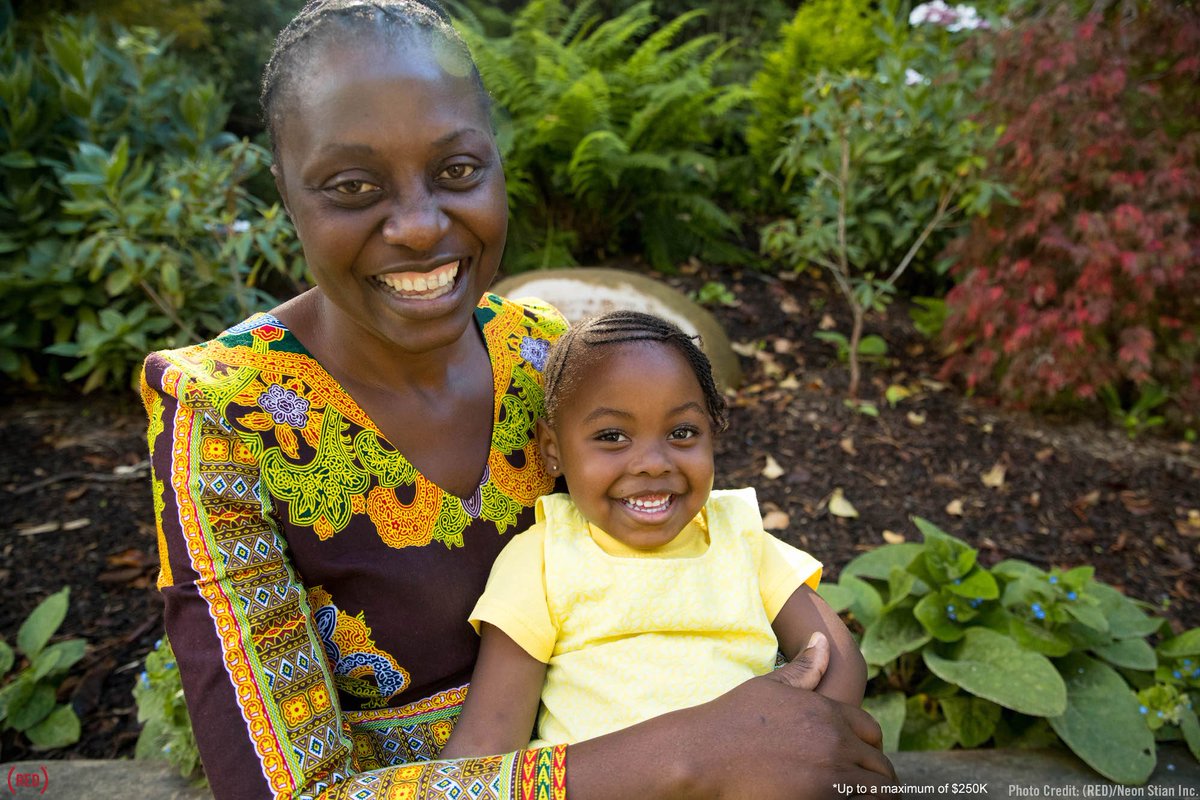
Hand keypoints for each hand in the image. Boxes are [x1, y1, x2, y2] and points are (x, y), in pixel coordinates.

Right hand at [567, 632, 897, 798]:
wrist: (704, 754)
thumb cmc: (731, 719)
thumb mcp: (769, 687)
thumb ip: (803, 668)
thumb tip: (824, 640)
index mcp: (827, 711)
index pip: (871, 732)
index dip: (868, 747)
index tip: (857, 760)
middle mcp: (835, 742)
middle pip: (880, 767)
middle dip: (873, 777)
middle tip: (857, 788)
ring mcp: (829, 775)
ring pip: (877, 793)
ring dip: (867, 796)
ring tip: (851, 798)